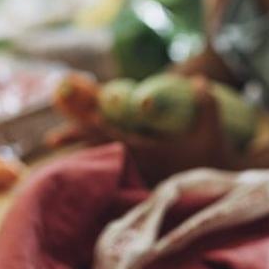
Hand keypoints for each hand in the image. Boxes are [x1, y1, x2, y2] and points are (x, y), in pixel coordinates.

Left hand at [53, 78, 239, 185]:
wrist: (218, 191)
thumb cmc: (216, 158)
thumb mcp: (212, 129)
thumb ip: (206, 104)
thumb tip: (200, 78)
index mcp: (149, 149)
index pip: (114, 133)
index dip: (93, 124)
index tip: (74, 116)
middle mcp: (139, 161)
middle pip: (101, 147)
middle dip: (76, 140)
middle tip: (49, 138)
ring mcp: (139, 170)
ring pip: (104, 157)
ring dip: (82, 150)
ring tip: (57, 145)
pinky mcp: (143, 175)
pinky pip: (114, 166)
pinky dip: (98, 159)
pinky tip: (86, 159)